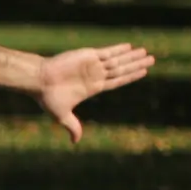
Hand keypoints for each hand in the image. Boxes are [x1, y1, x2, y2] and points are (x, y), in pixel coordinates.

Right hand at [35, 43, 154, 141]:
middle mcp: (96, 75)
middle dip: (136, 64)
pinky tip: (129, 47)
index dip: (131, 77)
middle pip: (121, 69)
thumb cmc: (48, 97)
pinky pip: (106, 52)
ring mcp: (92, 64)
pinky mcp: (87, 55)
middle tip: (152, 59)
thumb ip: (72, 126)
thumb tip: (76, 142)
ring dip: (132, 56)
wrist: (38, 79)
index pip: (117, 81)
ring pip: (117, 60)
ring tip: (146, 52)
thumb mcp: (61, 115)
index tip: (144, 72)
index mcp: (93, 87)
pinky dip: (118, 49)